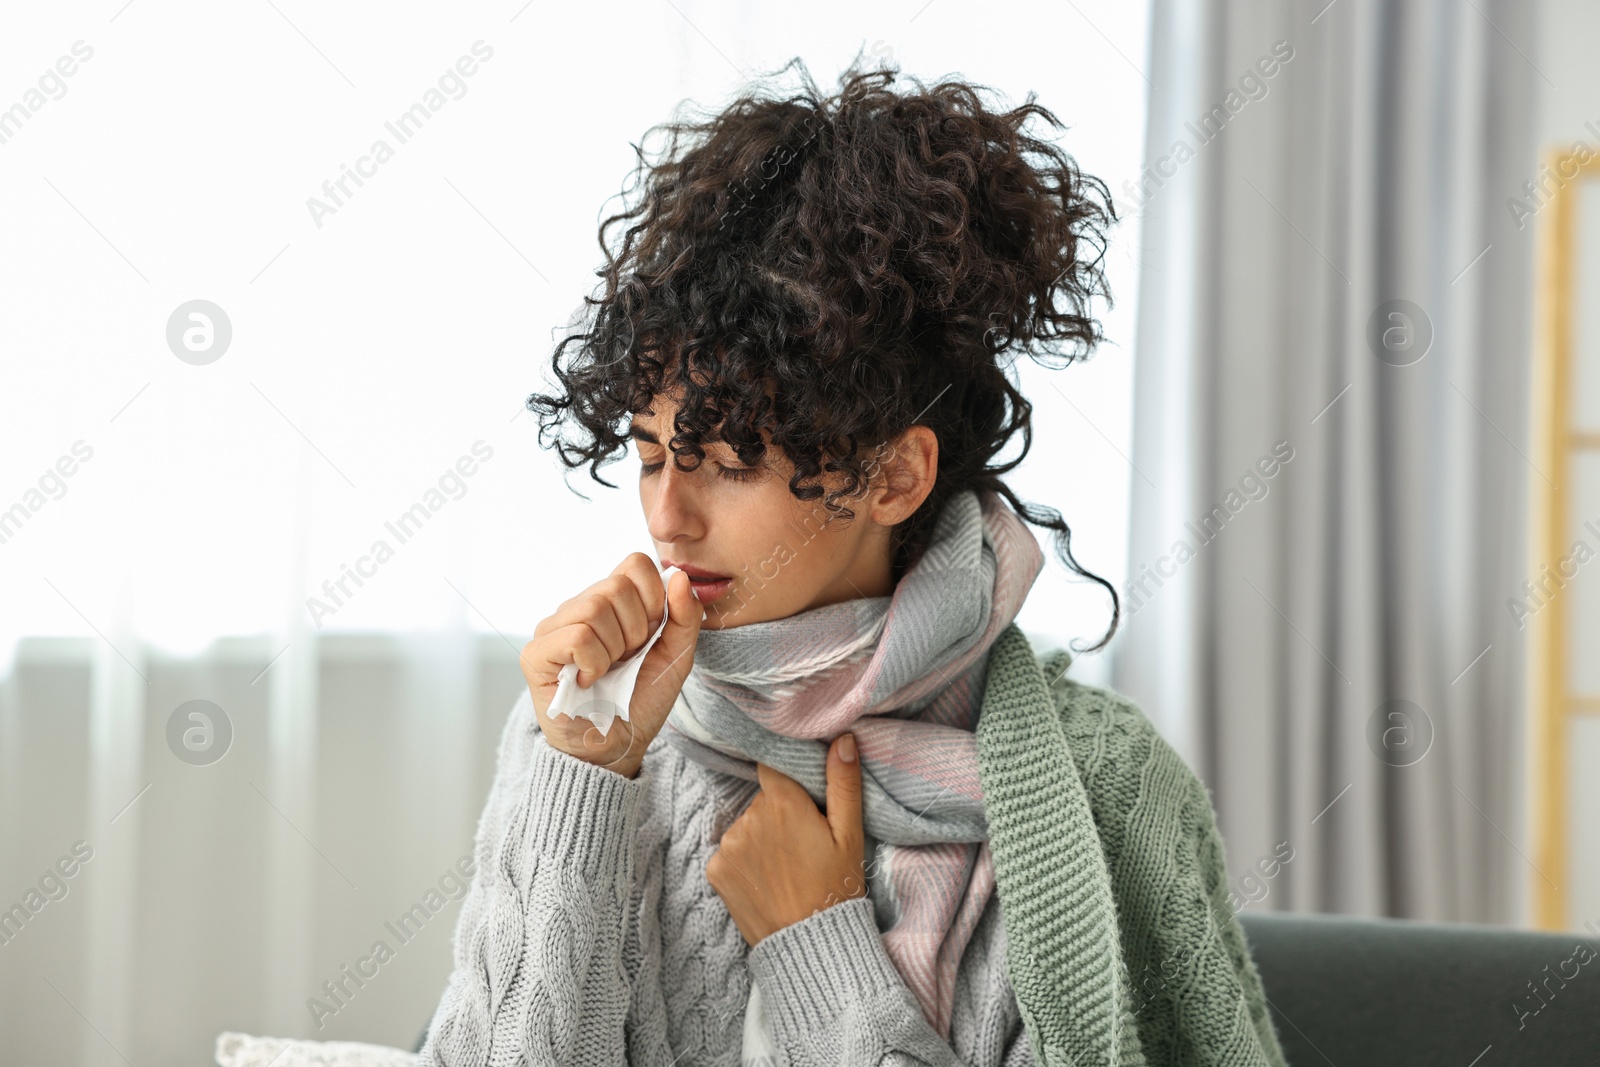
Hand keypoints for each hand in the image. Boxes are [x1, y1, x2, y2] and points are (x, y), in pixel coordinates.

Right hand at [522, 552, 704, 776]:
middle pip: (616, 586)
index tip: (650, 636)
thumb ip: (685, 616)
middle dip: (635, 631)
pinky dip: (594, 663)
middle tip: (626, 660)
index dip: (653, 598)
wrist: (616, 746)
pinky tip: (588, 680)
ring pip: (594, 609)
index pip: (634, 563)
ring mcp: (553, 629)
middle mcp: (578, 607)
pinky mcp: (536, 654)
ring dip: (614, 649)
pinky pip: (577, 636)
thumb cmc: (641, 699)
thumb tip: (679, 576)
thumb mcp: (676, 656)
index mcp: (610, 601)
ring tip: (607, 671)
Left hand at [705, 733, 866, 945]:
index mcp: (781, 803)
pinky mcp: (715, 871)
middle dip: (780, 813)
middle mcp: (748, 818)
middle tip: (804, 844)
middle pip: (763, 800)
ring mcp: (728, 846)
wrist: (809, 945)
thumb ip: (843, 783)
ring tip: (787, 868)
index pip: (773, 767)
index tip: (798, 793)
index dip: (786, 777)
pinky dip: (745, 861)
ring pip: (747, 826)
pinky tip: (767, 881)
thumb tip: (843, 739)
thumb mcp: (849, 835)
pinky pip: (730, 852)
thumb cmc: (836, 887)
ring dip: (761, 838)